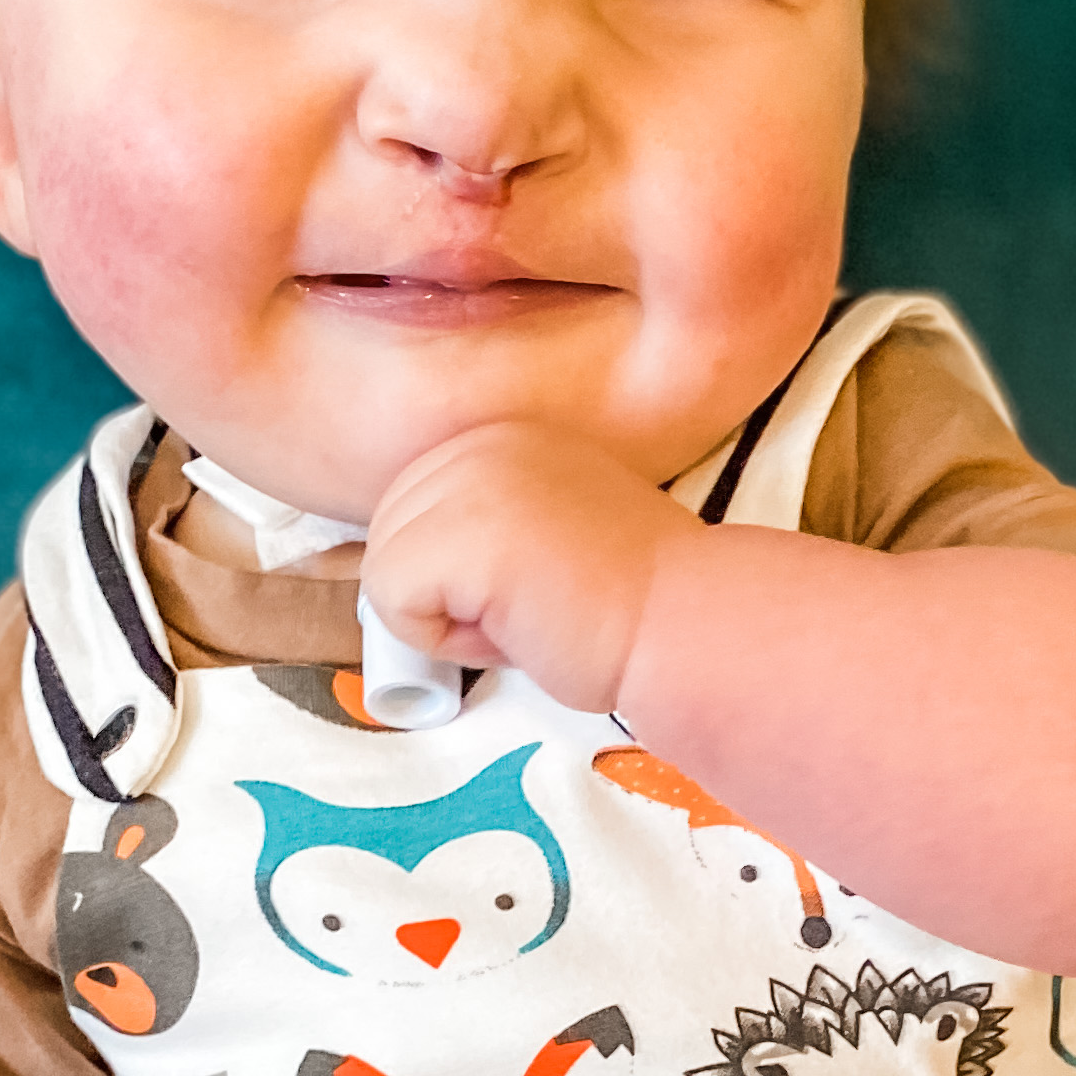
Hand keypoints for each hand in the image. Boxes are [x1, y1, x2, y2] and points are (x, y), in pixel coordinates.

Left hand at [362, 419, 700, 714]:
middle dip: (446, 595)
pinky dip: (444, 639)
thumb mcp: (550, 531)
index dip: (460, 575)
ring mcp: (467, 479)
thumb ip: (487, 525)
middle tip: (535, 607)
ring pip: (385, 571)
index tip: (540, 587)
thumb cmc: (635, 602)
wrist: (690, 623)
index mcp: (504, 436)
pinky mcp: (458, 534)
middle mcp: (480, 440)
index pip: (414, 513)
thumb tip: (420, 567)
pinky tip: (517, 627)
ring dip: (447, 618)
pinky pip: (392, 602)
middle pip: (389, 537)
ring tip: (528, 616)